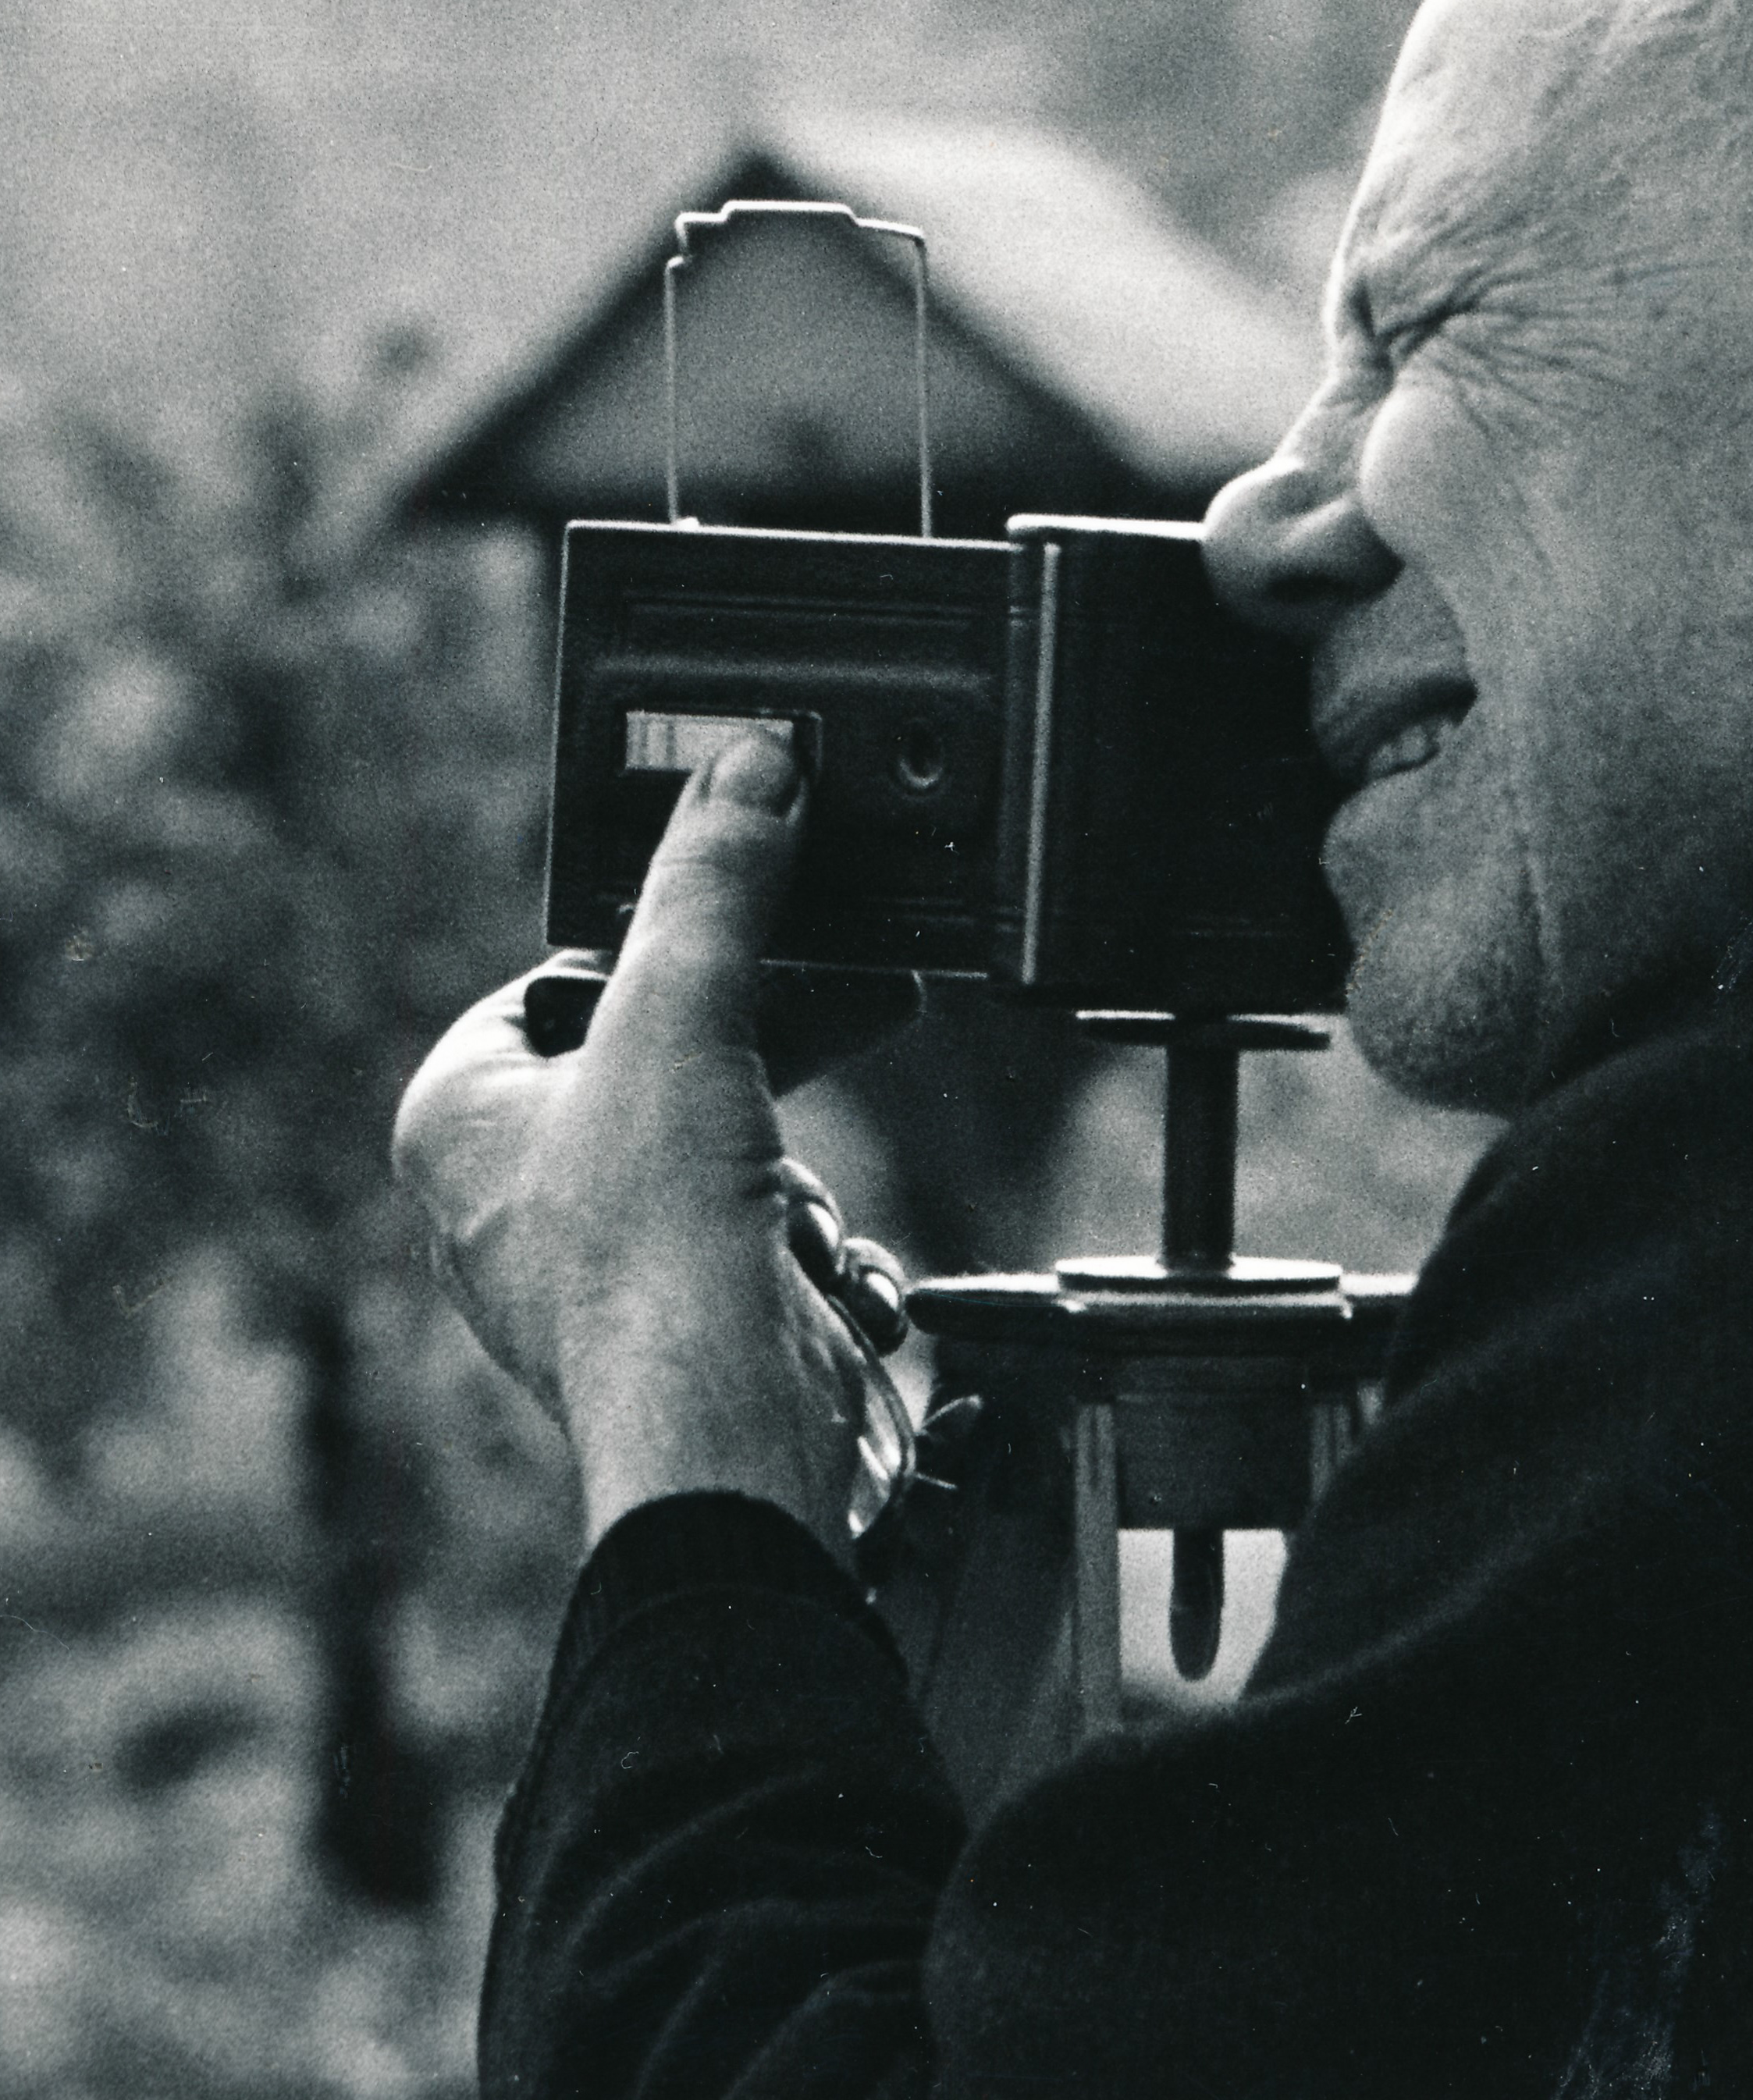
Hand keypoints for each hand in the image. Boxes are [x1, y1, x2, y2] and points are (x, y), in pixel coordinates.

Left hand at [395, 730, 869, 1559]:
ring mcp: (592, 1257)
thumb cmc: (649, 1242)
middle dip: (758, 1011)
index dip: (651, 934)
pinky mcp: (677, 1306)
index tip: (740, 890)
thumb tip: (752, 764)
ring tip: (861, 1047)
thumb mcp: (682, 1013)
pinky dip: (799, 1196)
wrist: (728, 1425)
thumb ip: (719, 883)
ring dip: (791, 1100)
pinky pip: (745, 1207)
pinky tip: (831, 1215)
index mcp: (455, 1118)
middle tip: (843, 955)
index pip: (555, 976)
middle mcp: (505, 1191)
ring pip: (711, 1121)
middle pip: (652, 1045)